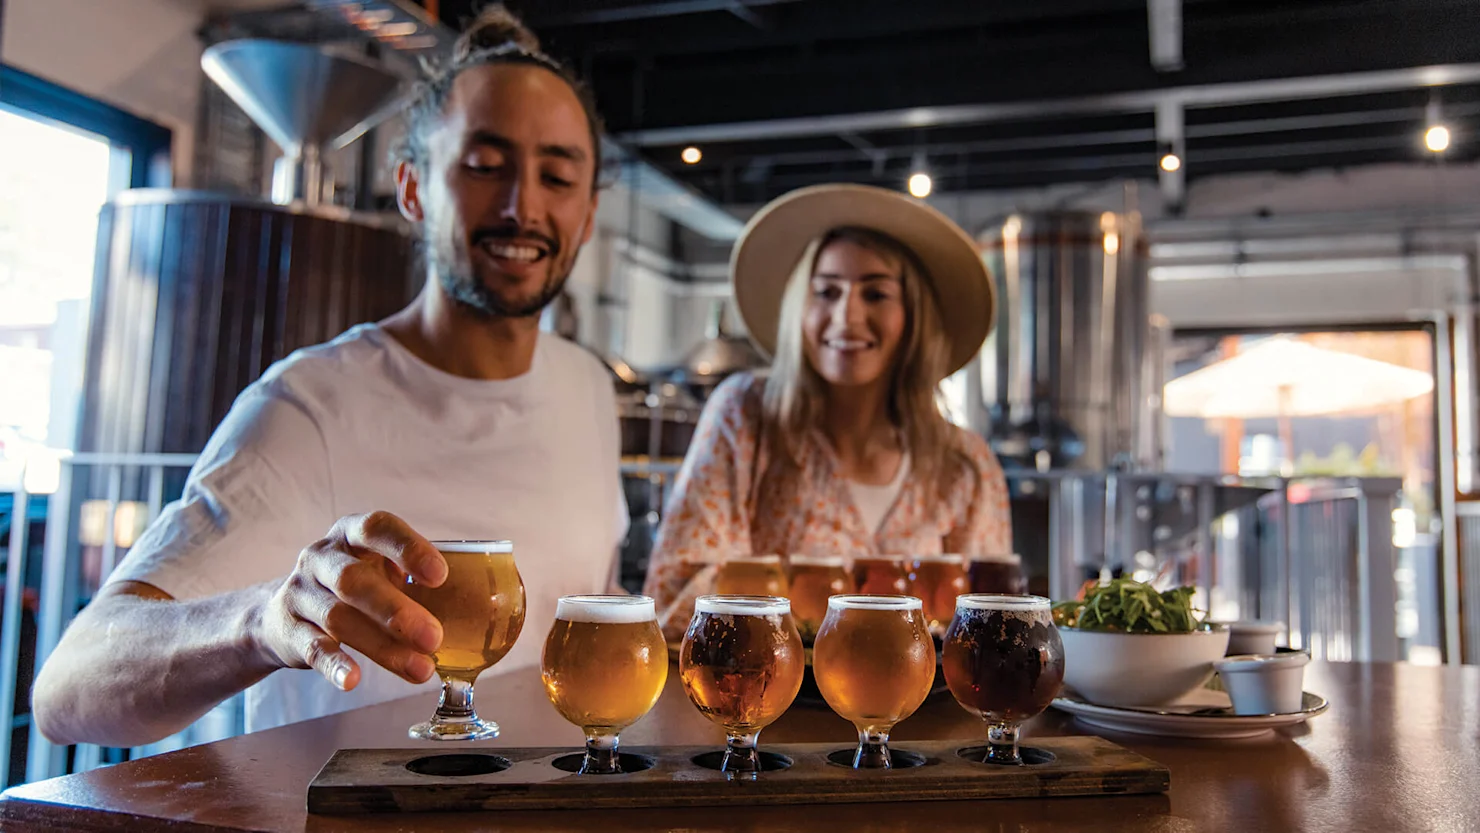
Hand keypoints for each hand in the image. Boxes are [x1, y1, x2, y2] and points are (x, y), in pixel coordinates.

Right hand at [256, 511, 446, 690]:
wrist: (283, 613)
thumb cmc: (354, 587)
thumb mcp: (379, 570)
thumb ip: (416, 582)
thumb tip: (480, 608)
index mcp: (351, 534)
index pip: (377, 528)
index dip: (408, 548)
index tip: (440, 575)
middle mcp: (322, 557)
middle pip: (355, 580)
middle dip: (397, 611)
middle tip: (434, 637)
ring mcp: (301, 592)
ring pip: (338, 617)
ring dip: (382, 646)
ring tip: (420, 668)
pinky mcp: (288, 629)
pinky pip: (312, 647)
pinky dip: (334, 664)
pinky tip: (353, 680)